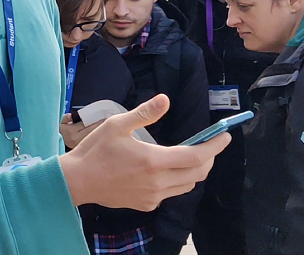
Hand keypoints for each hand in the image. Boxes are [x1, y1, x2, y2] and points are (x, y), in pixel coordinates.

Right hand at [60, 94, 229, 211]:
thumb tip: (165, 99)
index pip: (196, 156)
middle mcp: (157, 182)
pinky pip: (171, 193)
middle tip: (208, 144)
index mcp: (153, 160)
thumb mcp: (117, 125)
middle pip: (198, 173)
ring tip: (189, 156)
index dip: (214, 146)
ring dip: (194, 171)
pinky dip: (176, 181)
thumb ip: (144, 113)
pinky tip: (164, 170)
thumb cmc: (95, 150)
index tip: (224, 136)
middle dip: (209, 158)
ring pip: (187, 186)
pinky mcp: (146, 204)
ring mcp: (153, 196)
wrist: (78, 181)